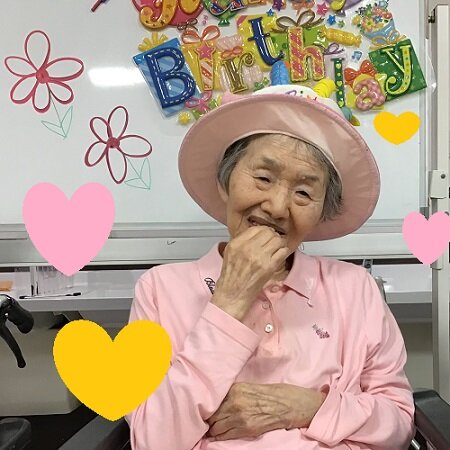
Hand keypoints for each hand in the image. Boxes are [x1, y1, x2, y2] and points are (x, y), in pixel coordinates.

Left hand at [206, 382, 325, 440]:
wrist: (290, 404)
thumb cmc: (272, 393)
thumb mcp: (250, 387)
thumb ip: (234, 393)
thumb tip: (219, 401)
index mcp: (235, 389)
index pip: (212, 401)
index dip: (208, 408)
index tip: (204, 412)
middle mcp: (235, 401)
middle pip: (212, 415)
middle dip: (209, 419)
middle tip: (207, 422)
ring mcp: (240, 416)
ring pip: (216, 427)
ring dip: (213, 429)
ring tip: (212, 430)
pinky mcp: (247, 429)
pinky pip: (226, 435)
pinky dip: (220, 436)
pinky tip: (218, 436)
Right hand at [211, 226, 290, 320]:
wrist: (233, 294)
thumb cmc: (231, 276)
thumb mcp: (230, 253)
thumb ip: (242, 241)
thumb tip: (258, 233)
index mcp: (237, 243)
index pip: (256, 228)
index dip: (264, 230)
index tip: (266, 235)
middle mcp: (248, 248)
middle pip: (269, 232)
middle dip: (273, 236)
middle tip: (273, 242)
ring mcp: (259, 257)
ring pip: (277, 240)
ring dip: (279, 243)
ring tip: (276, 249)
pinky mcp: (269, 267)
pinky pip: (283, 251)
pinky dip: (283, 252)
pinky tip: (279, 256)